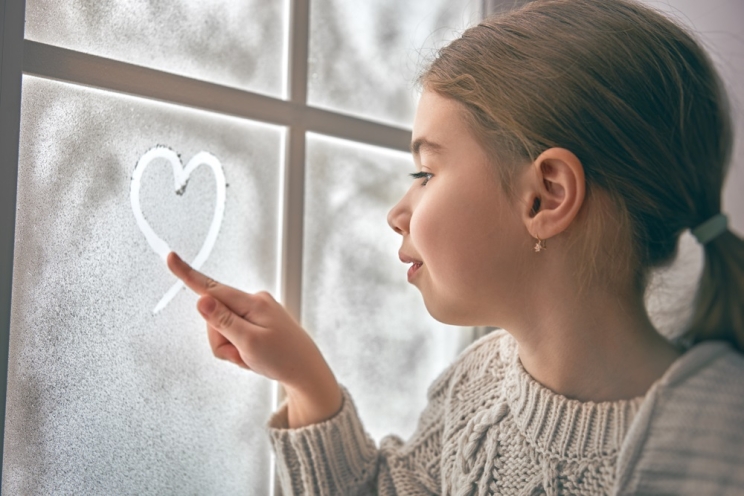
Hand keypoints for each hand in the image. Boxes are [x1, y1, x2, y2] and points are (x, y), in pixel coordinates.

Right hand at [167, 252, 341, 426]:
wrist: (307, 373)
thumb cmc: (283, 359)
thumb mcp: (249, 343)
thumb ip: (223, 322)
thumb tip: (201, 300)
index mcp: (253, 303)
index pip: (212, 288)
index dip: (187, 275)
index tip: (170, 257)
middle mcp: (254, 301)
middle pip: (214, 318)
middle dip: (221, 342)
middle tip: (242, 356)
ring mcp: (256, 311)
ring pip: (222, 330)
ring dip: (231, 349)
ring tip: (251, 358)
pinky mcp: (257, 321)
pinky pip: (234, 334)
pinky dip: (238, 349)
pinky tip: (253, 357)